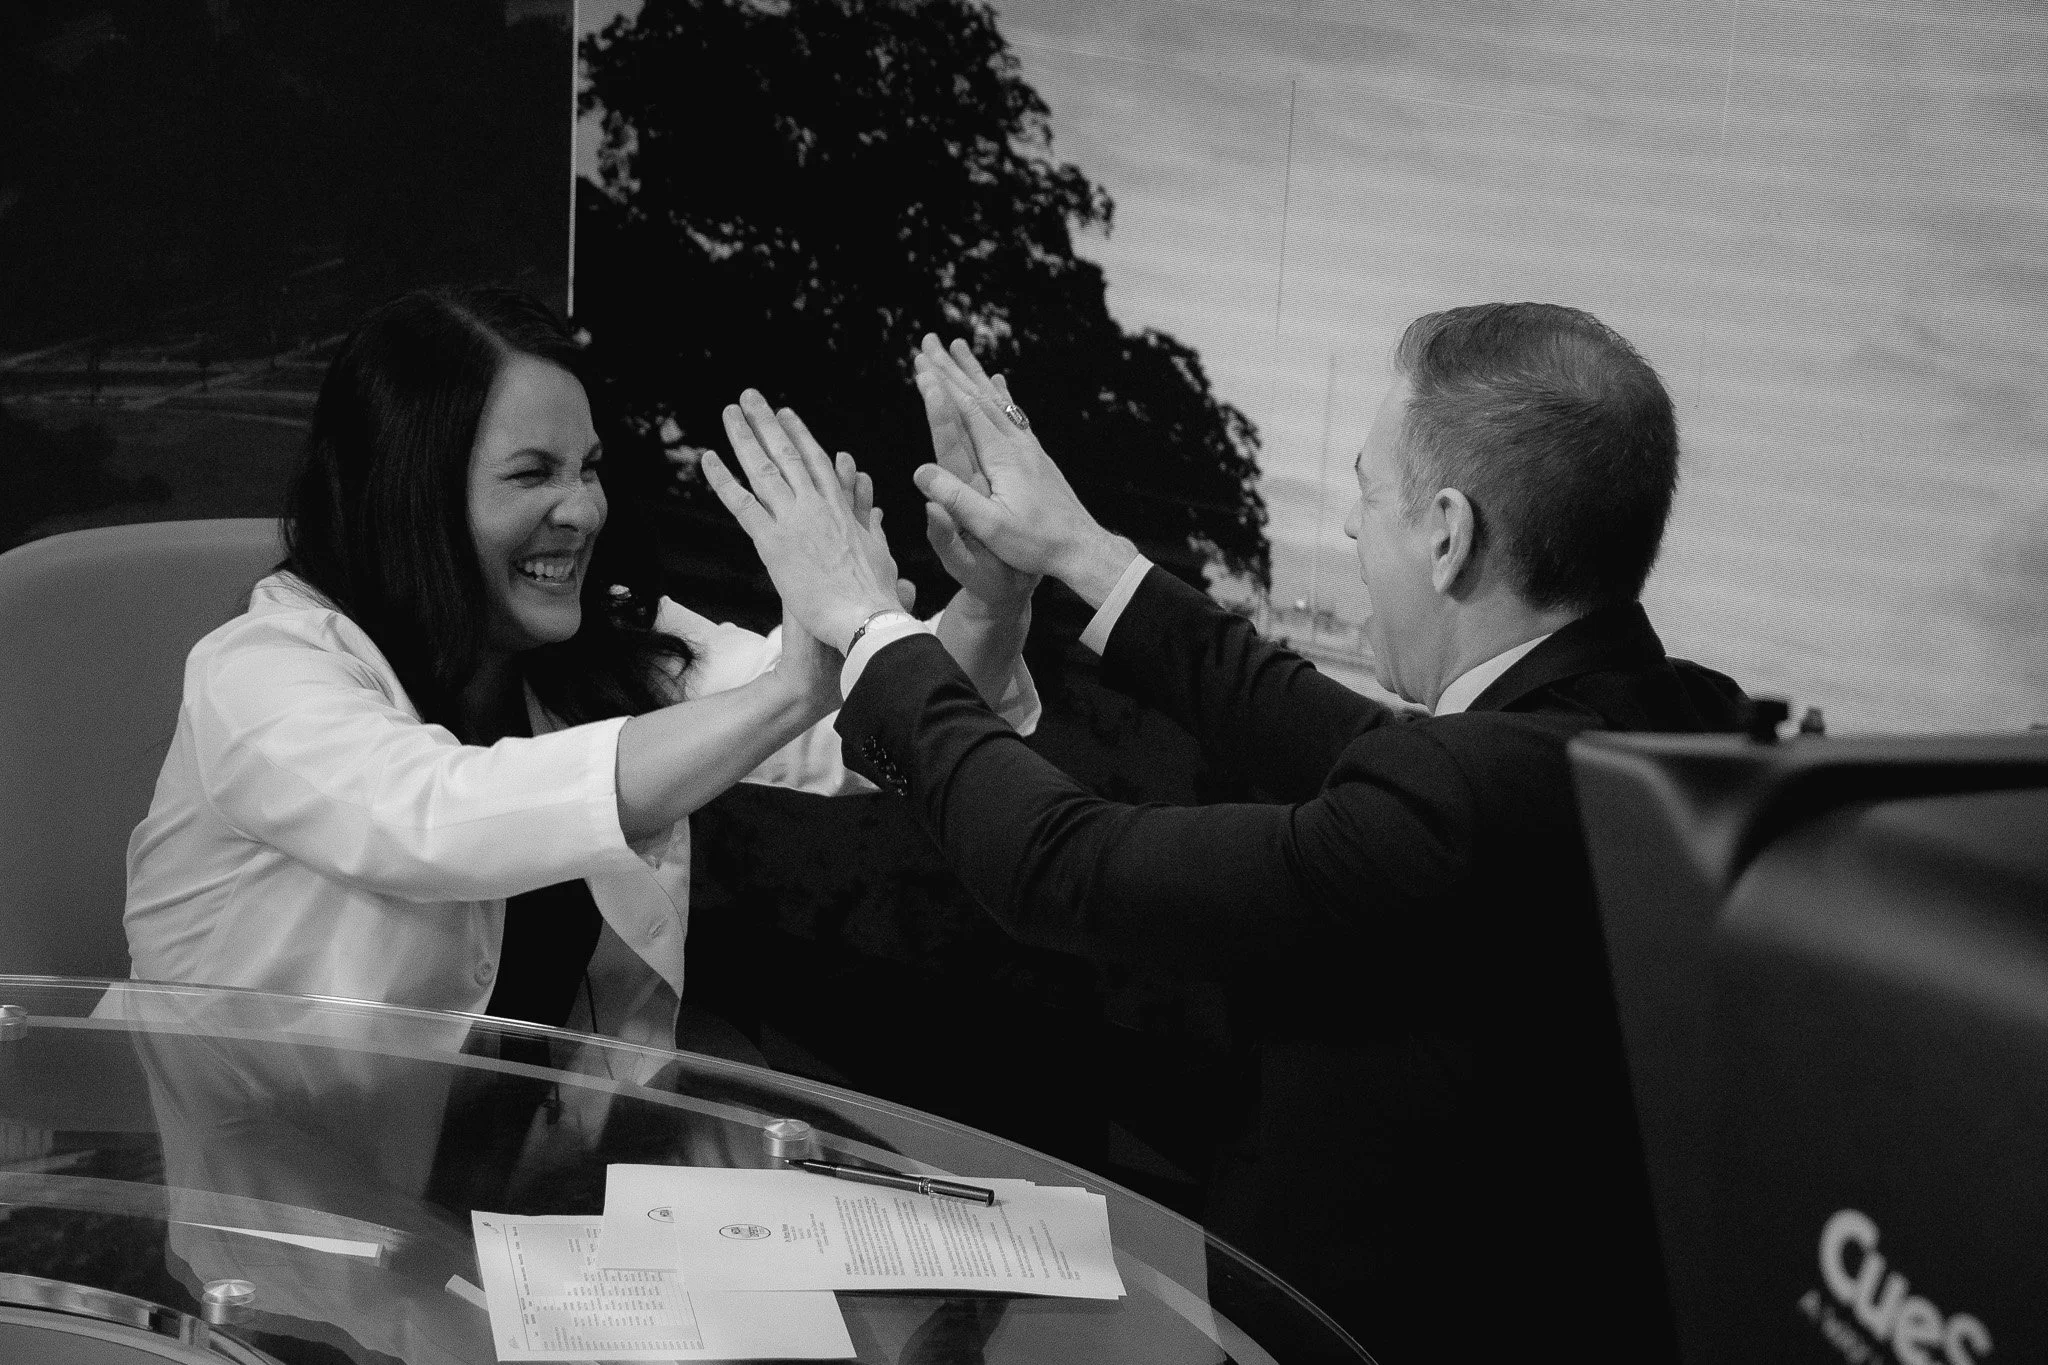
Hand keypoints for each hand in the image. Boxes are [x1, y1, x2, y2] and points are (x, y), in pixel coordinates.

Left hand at [703, 391, 902, 651]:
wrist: (866, 618)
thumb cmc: (876, 594)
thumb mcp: (880, 553)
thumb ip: (872, 527)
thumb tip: (877, 513)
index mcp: (842, 509)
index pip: (817, 462)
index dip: (799, 436)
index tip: (785, 415)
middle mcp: (816, 506)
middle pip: (787, 455)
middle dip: (767, 423)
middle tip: (750, 397)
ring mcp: (794, 520)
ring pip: (763, 469)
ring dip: (744, 436)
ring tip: (730, 411)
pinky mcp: (773, 543)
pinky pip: (742, 504)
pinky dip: (723, 480)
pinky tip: (707, 458)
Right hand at [918, 362, 1038, 610]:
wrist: (1082, 549)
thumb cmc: (1036, 544)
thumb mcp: (991, 527)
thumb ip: (956, 499)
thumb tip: (919, 472)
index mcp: (1002, 456)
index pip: (965, 410)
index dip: (940, 386)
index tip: (919, 361)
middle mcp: (1016, 443)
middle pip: (977, 396)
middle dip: (950, 368)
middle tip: (928, 341)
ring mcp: (1028, 447)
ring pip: (996, 399)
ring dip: (972, 373)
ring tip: (957, 348)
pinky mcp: (1036, 455)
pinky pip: (1013, 413)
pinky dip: (1000, 393)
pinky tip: (997, 382)